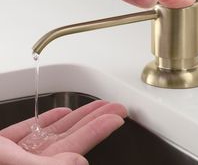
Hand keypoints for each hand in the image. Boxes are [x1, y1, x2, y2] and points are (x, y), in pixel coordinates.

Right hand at [0, 100, 126, 164]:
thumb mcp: (7, 162)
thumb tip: (79, 164)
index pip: (79, 144)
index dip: (101, 127)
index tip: (118, 115)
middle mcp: (29, 163)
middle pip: (73, 136)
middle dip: (95, 118)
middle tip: (114, 107)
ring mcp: (17, 155)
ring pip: (54, 131)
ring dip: (76, 117)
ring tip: (94, 107)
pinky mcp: (3, 148)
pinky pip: (30, 133)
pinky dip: (46, 122)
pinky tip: (60, 114)